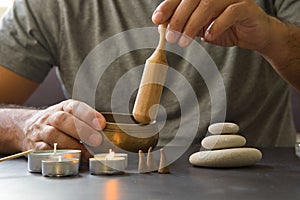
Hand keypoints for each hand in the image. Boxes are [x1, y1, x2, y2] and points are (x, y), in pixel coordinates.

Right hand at [21, 99, 105, 160]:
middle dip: (82, 130)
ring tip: (87, 153)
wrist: (26, 126)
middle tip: (97, 140)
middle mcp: (51, 116)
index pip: (76, 107)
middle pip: (63, 120)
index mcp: (64, 107)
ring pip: (53, 134)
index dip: (89, 115)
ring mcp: (41, 130)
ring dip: (72, 145)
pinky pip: (44, 149)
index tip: (101, 124)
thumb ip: (87, 121)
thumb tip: (107, 132)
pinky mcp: (34, 145)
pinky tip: (70, 157)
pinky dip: (58, 153)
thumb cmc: (58, 123)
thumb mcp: (71, 115)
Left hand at [152, 0, 271, 50]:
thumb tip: (162, 26)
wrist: (253, 34)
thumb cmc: (225, 29)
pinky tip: (208, 36)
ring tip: (184, 41)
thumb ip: (185, 24)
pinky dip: (217, 24)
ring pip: (208, 4)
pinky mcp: (247, 7)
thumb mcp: (200, 28)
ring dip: (193, 24)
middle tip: (170, 36)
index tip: (157, 19)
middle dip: (178, 18)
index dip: (168, 6)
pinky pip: (230, 12)